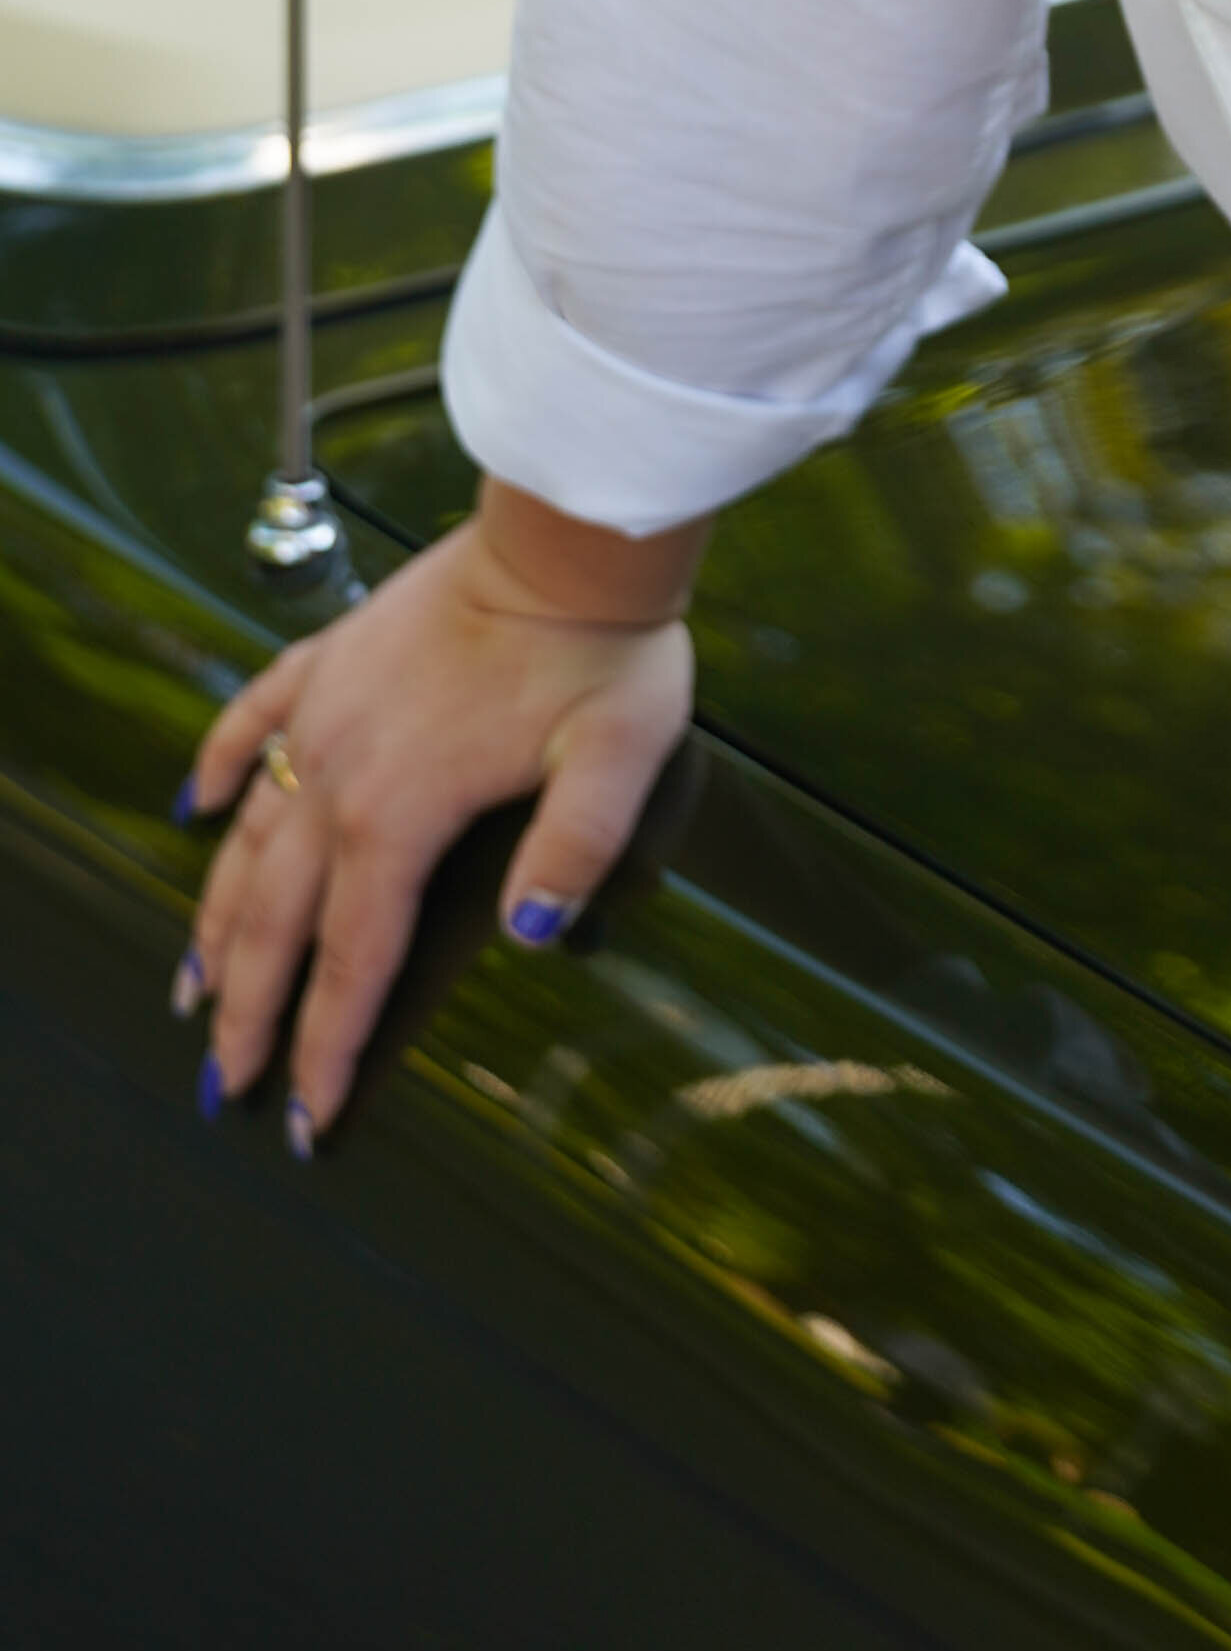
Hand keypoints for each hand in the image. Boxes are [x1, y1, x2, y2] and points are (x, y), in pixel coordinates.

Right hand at [178, 487, 704, 1154]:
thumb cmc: (604, 648)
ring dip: (216, 918)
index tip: (306, 1117)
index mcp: (402, 808)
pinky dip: (219, 764)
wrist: (568, 534)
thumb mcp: (618, 757)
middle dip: (249, 1011)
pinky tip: (195, 803)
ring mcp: (327, 709)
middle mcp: (341, 767)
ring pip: (248, 836)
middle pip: (276, 918)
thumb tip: (532, 932)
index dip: (328, 1044)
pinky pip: (252, 717)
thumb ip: (576, 851)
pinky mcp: (330, 657)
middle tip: (228, 1083)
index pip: (353, 958)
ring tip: (191, 987)